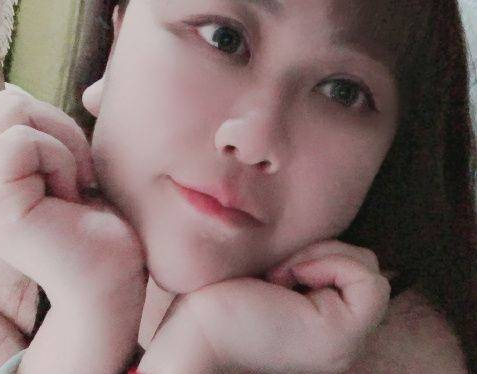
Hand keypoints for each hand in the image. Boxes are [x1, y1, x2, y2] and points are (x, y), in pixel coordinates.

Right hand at [0, 89, 146, 310]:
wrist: (120, 279)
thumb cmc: (107, 224)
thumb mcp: (72, 166)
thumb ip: (43, 133)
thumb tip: (28, 92)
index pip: (11, 108)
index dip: (57, 130)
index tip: (81, 177)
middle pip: (10, 104)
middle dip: (59, 133)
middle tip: (80, 184)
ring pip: (12, 112)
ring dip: (63, 148)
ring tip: (75, 195)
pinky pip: (21, 141)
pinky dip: (60, 161)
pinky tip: (71, 202)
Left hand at [139, 239, 390, 373]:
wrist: (195, 329)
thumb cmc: (221, 293)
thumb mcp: (272, 267)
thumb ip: (303, 258)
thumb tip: (321, 220)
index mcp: (327, 322)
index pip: (355, 267)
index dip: (320, 250)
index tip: (276, 268)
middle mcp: (344, 337)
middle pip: (365, 262)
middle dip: (321, 249)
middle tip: (276, 272)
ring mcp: (347, 342)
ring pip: (368, 265)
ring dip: (320, 253)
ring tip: (278, 276)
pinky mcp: (341, 338)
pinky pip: (368, 279)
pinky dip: (329, 261)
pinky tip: (287, 276)